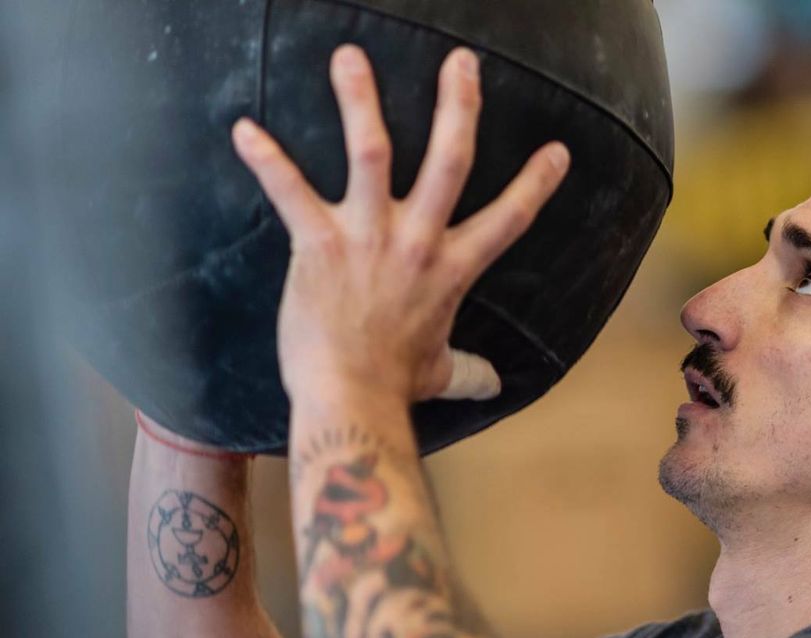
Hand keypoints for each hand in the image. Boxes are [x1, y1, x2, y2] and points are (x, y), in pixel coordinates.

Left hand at [231, 45, 569, 404]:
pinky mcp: (319, 243)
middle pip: (449, 161)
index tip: (557, 151)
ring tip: (350, 58)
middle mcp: (418, 242)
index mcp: (451, 269)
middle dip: (457, 106)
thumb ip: (469, 371)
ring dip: (360, 101)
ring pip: (372, 152)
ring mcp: (369, 237)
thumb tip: (493, 384)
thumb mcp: (440, 373)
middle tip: (461, 63)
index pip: (508, 219)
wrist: (351, 397)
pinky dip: (265, 160)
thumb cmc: (394, 386)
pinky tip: (243, 130)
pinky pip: (290, 191)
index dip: (536, 184)